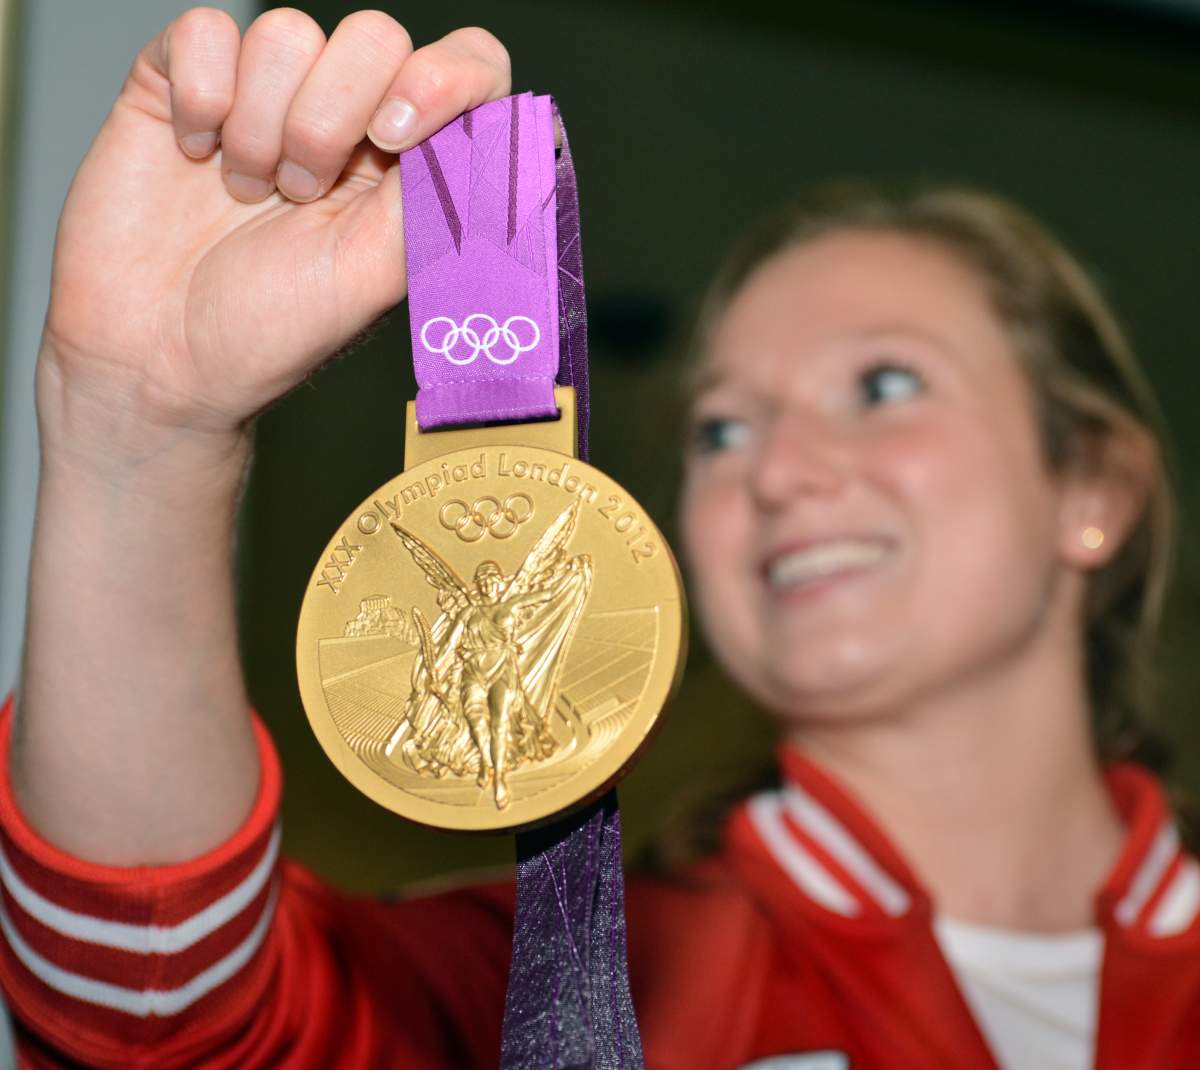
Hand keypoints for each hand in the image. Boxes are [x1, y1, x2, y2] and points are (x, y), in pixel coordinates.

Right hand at [39, 6, 510, 461]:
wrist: (160, 357)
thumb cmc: (270, 331)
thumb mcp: (375, 275)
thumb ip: (437, 197)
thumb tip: (492, 137)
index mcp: (409, 165)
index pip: (467, 71)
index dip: (444, 80)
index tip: (395, 136)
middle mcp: (348, 118)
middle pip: (376, 38)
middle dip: (330, 123)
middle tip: (301, 197)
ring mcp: (268, 94)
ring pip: (288, 32)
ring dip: (261, 127)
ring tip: (247, 193)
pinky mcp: (188, 80)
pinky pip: (207, 31)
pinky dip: (202, 97)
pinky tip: (195, 156)